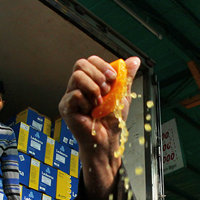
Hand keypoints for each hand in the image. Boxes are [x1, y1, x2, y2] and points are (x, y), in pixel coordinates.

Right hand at [58, 56, 140, 185]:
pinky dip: (87, 103)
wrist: (107, 139)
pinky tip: (90, 112)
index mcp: (90, 81)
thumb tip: (134, 60)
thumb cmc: (112, 121)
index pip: (90, 61)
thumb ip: (126, 77)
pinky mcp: (66, 106)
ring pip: (77, 76)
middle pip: (81, 64)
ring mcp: (70, 96)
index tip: (113, 78)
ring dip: (93, 88)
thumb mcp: (122, 95)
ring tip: (99, 103)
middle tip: (106, 91)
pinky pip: (75, 94)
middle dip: (98, 75)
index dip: (102, 65)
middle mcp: (78, 86)